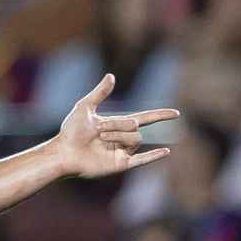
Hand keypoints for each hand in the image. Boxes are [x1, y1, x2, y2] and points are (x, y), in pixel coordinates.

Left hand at [56, 74, 179, 178]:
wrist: (64, 152)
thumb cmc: (71, 130)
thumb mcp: (85, 107)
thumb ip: (100, 92)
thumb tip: (112, 76)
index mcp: (117, 124)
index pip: (144, 118)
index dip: (160, 115)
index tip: (176, 113)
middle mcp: (123, 138)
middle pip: (134, 127)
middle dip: (116, 125)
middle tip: (97, 131)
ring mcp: (123, 151)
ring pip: (134, 139)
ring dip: (117, 137)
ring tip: (99, 141)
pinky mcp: (120, 164)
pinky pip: (142, 159)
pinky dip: (154, 156)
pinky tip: (166, 151)